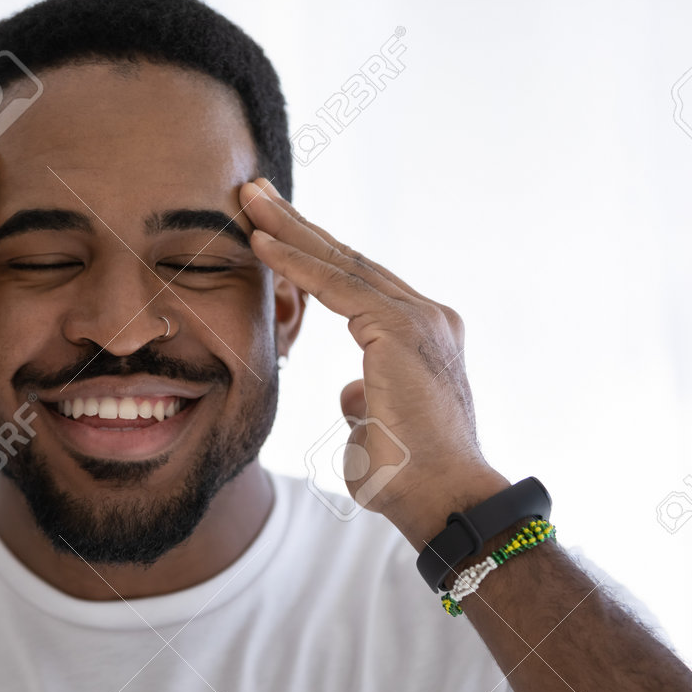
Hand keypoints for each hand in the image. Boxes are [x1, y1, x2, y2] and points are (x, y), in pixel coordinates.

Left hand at [240, 177, 507, 545]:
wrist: (443, 500)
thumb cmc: (409, 477)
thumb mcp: (375, 428)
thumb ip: (364, 400)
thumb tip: (352, 390)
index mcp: (419, 335)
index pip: (355, 282)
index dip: (311, 253)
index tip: (271, 229)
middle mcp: (424, 317)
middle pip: (348, 259)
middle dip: (297, 224)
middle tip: (255, 191)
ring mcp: (418, 318)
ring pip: (340, 262)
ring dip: (289, 229)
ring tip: (249, 199)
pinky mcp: (402, 328)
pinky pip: (336, 286)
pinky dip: (296, 263)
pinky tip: (261, 242)